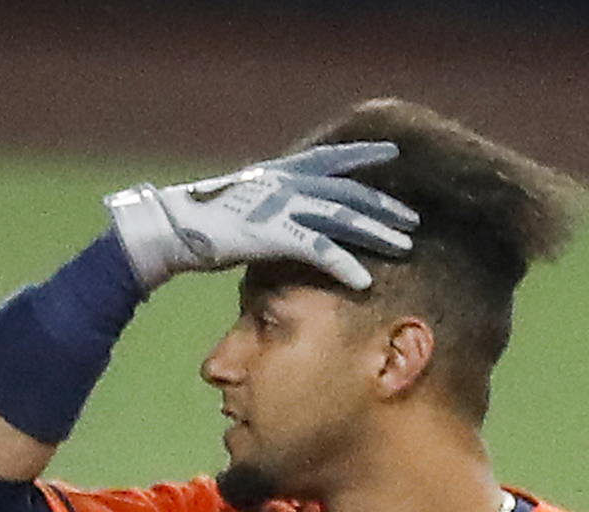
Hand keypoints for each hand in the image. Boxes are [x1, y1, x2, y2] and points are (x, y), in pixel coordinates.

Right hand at [104, 143, 417, 291]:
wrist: (175, 227)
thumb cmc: (206, 221)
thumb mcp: (246, 204)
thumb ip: (273, 205)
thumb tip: (287, 215)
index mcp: (280, 172)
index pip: (330, 158)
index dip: (362, 155)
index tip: (392, 155)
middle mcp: (286, 184)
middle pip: (347, 192)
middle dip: (383, 205)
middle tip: (413, 219)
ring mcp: (281, 207)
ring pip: (342, 218)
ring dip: (377, 232)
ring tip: (406, 245)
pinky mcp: (274, 235)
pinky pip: (319, 251)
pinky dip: (345, 266)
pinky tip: (365, 280)